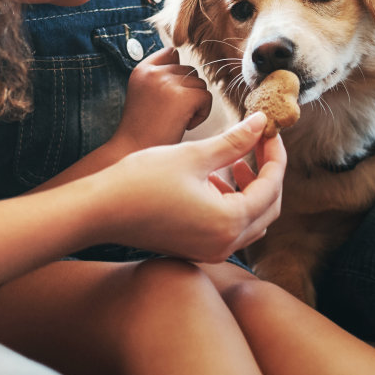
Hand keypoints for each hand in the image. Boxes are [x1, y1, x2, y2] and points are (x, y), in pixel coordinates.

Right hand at [99, 113, 285, 262]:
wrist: (100, 211)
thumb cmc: (142, 180)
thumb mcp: (194, 155)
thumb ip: (234, 141)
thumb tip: (262, 122)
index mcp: (229, 221)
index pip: (272, 185)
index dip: (274, 153)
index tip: (268, 129)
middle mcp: (225, 244)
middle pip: (269, 207)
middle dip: (267, 173)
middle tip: (258, 143)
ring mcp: (211, 251)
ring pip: (252, 220)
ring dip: (251, 189)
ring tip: (234, 161)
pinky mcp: (197, 250)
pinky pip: (230, 228)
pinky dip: (232, 203)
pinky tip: (212, 180)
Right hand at [112, 45, 213, 151]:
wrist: (134, 153)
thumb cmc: (143, 130)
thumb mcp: (144, 94)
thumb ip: (160, 79)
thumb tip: (188, 71)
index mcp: (142, 69)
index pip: (171, 53)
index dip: (177, 73)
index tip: (172, 95)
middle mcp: (154, 72)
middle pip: (189, 70)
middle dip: (187, 92)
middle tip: (171, 114)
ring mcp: (168, 83)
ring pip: (200, 84)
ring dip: (194, 103)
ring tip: (176, 120)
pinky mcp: (183, 97)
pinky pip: (206, 97)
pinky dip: (201, 113)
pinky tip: (184, 125)